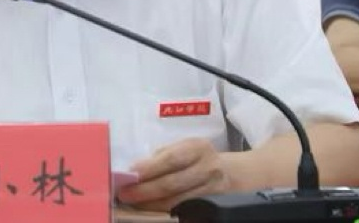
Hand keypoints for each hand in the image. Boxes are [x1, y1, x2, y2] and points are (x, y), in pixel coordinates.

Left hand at [116, 138, 230, 211]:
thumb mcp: (186, 148)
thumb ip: (164, 156)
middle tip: (125, 194)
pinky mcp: (214, 206)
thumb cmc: (199, 158)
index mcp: (197, 147)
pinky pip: (186, 210)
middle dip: (146, 190)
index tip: (130, 175)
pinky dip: (166, 211)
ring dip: (152, 203)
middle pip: (173, 182)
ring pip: (178, 201)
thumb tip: (136, 169)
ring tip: (134, 202)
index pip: (171, 159)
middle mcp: (208, 168)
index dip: (149, 168)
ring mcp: (213, 189)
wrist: (233, 173)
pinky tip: (152, 209)